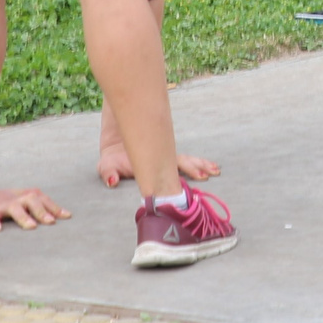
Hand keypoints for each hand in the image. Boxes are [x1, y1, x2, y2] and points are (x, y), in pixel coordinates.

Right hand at [0, 182, 70, 230]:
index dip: (54, 207)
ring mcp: (2, 206)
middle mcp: (16, 200)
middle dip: (42, 211)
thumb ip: (43, 206)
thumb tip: (66, 215)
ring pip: (15, 209)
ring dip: (24, 217)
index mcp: (26, 196)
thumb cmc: (7, 201)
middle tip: (51, 222)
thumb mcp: (24, 200)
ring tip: (32, 227)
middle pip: (31, 201)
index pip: (43, 200)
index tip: (67, 217)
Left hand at [98, 143, 220, 187]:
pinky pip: (186, 161)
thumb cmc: (111, 159)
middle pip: (182, 162)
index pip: (168, 169)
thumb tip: (112, 181)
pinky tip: (209, 168)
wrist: (115, 141)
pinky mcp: (166, 159)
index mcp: (150, 161)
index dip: (181, 175)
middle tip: (209, 174)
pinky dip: (198, 163)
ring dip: (201, 164)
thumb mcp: (106, 165)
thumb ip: (109, 173)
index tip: (194, 180)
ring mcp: (165, 158)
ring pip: (187, 160)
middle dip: (196, 167)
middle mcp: (161, 158)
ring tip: (215, 170)